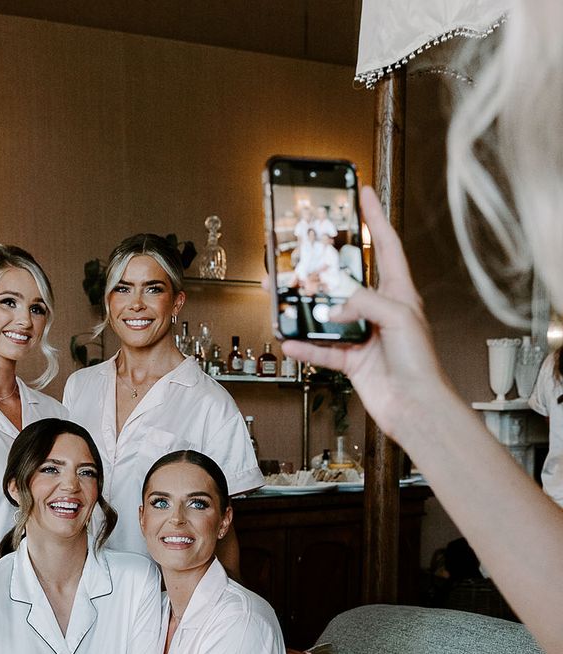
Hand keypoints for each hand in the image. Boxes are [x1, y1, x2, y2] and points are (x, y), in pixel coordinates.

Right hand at [282, 187, 451, 441]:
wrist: (416, 407)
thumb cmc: (421, 364)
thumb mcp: (398, 317)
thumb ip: (364, 302)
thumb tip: (334, 307)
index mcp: (399, 293)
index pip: (385, 246)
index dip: (375, 217)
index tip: (363, 193)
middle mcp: (380, 311)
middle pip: (345, 280)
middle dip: (323, 266)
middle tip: (302, 252)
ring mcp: (364, 335)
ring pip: (327, 315)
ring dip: (305, 309)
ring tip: (284, 297)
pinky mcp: (351, 360)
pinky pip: (321, 349)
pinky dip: (305, 347)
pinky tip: (290, 342)